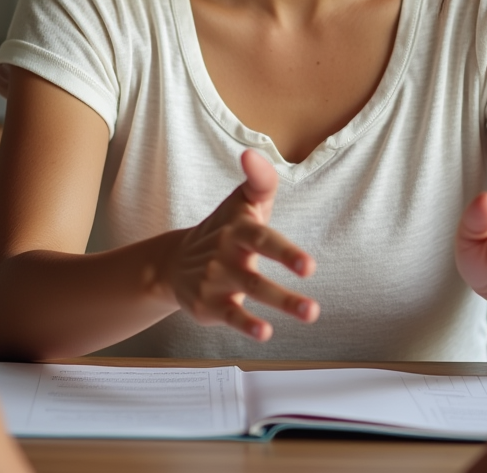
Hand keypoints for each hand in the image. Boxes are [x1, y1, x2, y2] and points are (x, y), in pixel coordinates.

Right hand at [164, 149, 319, 341]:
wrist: (174, 262)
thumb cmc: (223, 229)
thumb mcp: (242, 202)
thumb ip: (259, 179)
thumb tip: (251, 153)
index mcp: (239, 230)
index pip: (263, 239)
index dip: (285, 253)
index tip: (309, 267)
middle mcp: (227, 256)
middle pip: (256, 275)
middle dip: (284, 293)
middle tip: (312, 308)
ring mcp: (218, 281)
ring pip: (250, 295)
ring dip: (280, 305)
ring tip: (309, 313)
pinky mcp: (210, 304)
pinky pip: (231, 315)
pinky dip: (247, 325)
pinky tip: (265, 333)